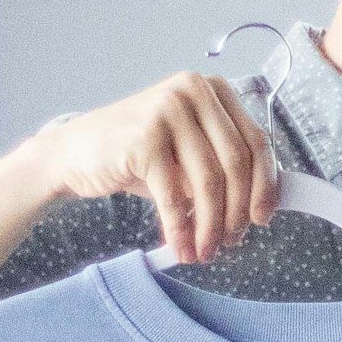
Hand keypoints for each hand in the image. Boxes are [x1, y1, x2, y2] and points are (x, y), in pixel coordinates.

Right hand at [28, 70, 281, 266]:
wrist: (76, 154)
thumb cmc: (141, 158)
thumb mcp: (191, 155)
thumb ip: (226, 167)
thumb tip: (264, 208)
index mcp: (213, 89)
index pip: (256, 142)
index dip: (265, 186)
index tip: (263, 219)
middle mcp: (192, 90)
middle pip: (236, 164)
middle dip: (237, 213)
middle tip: (231, 243)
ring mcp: (167, 109)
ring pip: (209, 183)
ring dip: (210, 227)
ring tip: (205, 252)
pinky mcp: (144, 138)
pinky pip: (175, 196)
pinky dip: (180, 229)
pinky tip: (181, 248)